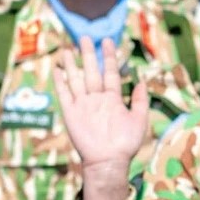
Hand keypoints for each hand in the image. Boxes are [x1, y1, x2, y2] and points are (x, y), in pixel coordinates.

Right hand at [54, 39, 149, 199]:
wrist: (108, 161)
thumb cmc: (126, 144)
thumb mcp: (139, 119)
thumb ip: (140, 100)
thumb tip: (142, 80)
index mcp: (112, 99)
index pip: (110, 72)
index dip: (109, 57)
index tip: (108, 41)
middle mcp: (97, 99)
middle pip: (91, 71)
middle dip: (89, 54)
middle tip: (85, 37)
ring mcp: (83, 105)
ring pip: (76, 79)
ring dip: (72, 65)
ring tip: (68, 49)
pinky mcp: (71, 113)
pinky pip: (64, 94)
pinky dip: (60, 82)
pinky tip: (57, 69)